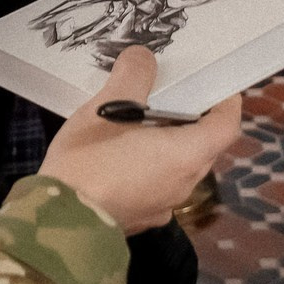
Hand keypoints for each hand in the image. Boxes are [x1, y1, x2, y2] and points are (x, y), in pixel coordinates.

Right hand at [39, 48, 241, 233]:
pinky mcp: (142, 219)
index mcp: (185, 155)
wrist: (57, 226)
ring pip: (178, 166)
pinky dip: (148, 167)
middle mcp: (183, 184)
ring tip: (139, 122)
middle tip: (168, 93)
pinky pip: (156, 185)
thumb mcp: (105, 108)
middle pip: (203, 145)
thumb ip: (132, 77)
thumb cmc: (88, 162)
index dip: (226, 101)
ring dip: (167, 143)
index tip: (212, 82)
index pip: (226, 125)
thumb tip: (144, 57)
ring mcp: (164, 206)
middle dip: (191, 118)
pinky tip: (119, 158)